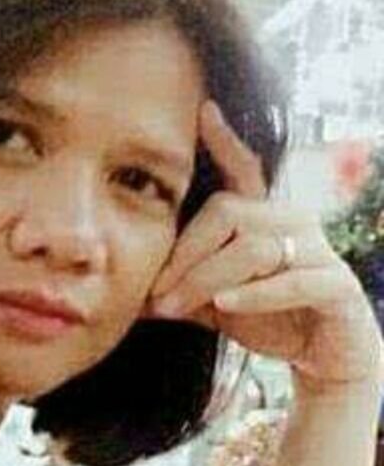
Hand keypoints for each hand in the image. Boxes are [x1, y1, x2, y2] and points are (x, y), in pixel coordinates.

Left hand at [145, 101, 383, 391]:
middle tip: (156, 294)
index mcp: (262, 217)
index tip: (203, 110)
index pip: (243, 170)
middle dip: (185, 256)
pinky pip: (295, 281)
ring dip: (206, 280)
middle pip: (227, 213)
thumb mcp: (213, 297)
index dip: (225, 141)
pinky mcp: (337, 285)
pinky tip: (225, 305)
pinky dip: (255, 294)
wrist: (321, 355)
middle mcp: (292, 221)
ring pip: (254, 249)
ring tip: (175, 307)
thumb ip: (180, 287)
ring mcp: (318, 251)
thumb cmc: (264, 315)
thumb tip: (129, 293)